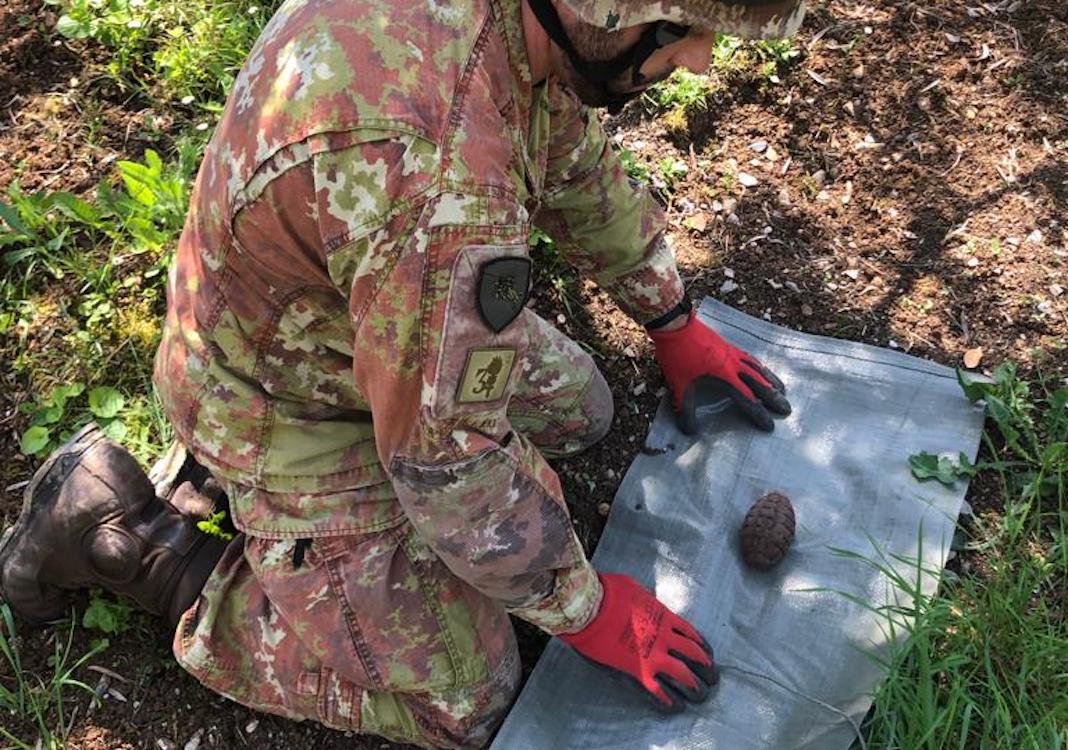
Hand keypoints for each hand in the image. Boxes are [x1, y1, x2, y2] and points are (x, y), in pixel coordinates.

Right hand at [558, 573, 716, 712]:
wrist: (591, 607)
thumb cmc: (608, 592)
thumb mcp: (634, 588)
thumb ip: (644, 599)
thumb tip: (641, 600)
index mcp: (664, 616)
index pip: (692, 634)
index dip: (703, 647)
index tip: (708, 655)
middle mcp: (665, 636)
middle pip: (695, 655)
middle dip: (707, 668)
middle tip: (713, 678)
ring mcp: (653, 654)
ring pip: (683, 674)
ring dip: (694, 687)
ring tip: (700, 695)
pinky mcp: (638, 670)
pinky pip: (658, 690)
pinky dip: (668, 701)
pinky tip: (675, 707)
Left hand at [649, 311, 790, 431]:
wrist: (677, 326)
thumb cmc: (678, 356)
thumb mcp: (679, 386)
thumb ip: (685, 410)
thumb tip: (689, 431)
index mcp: (726, 377)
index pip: (748, 399)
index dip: (759, 414)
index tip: (770, 426)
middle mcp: (734, 365)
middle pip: (760, 384)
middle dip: (774, 398)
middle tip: (787, 409)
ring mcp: (733, 354)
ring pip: (758, 369)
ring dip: (772, 381)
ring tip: (783, 390)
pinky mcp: (729, 346)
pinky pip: (751, 359)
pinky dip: (760, 367)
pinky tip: (761, 369)